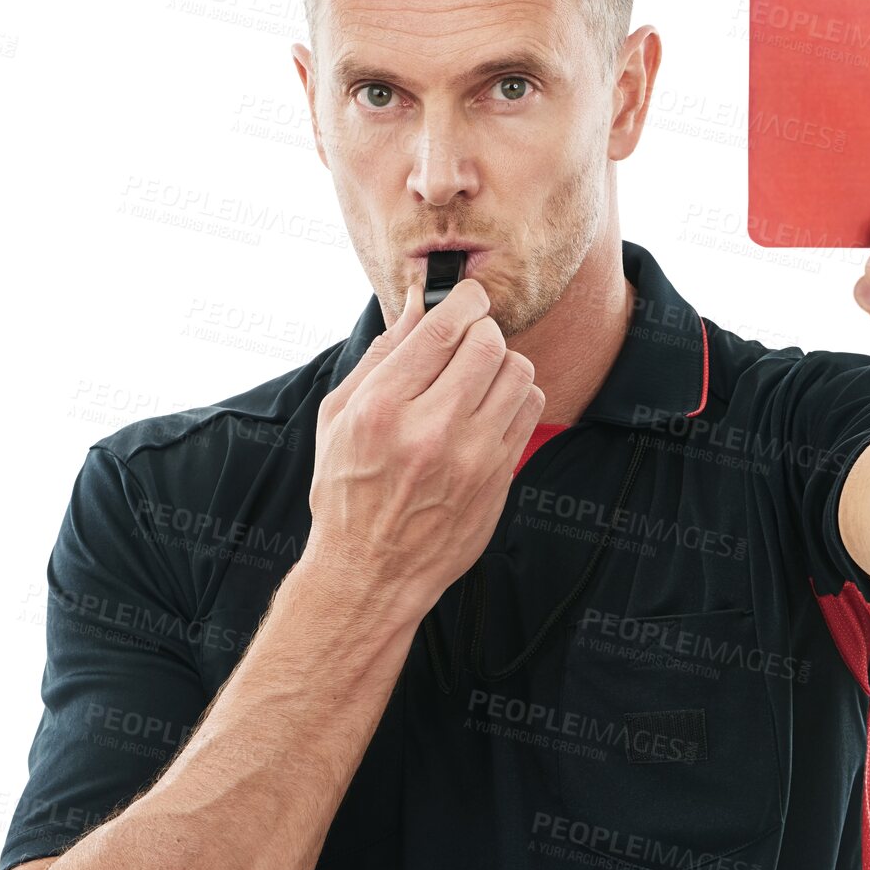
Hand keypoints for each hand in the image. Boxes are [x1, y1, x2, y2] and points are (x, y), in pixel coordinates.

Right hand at [305, 278, 545, 618]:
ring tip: (478, 376)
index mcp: (382, 409)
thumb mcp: (338, 418)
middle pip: (488, 344)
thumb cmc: (347, 493)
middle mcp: (431, 431)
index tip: (466, 298)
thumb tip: (416, 305)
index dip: (464, 299)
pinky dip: (515, 395)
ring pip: (518, 372)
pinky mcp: (499, 477)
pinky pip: (530, 409)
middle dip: (481, 329)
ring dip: (501, 362)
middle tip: (467, 340)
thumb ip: (380, 356)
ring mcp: (472, 458)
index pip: (443, 329)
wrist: (371, 572)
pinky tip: (490, 407)